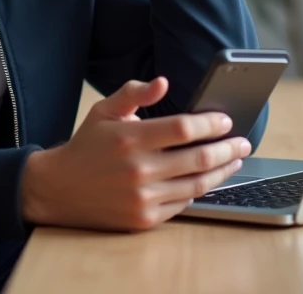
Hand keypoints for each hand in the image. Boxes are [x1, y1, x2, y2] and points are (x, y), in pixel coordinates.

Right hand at [20, 77, 251, 231]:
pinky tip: (208, 179)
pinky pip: (183, 204)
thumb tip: (164, 82)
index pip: (183, 128)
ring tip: (234, 160)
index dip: (210, 123)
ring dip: (222, 171)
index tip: (225, 120)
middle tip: (243, 142)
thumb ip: (134, 93)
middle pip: (198, 158)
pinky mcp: (144, 219)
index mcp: (130, 138)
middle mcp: (138, 169)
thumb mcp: (104, 111)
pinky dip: (199, 190)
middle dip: (228, 149)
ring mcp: (142, 197)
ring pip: (196, 184)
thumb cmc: (87, 145)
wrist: (60, 189)